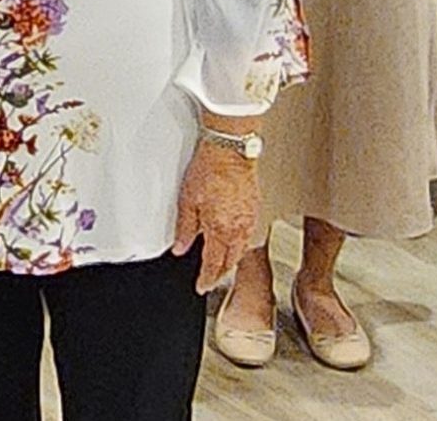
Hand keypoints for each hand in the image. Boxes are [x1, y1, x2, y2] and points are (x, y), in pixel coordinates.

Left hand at [171, 137, 259, 292]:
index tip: (201, 286)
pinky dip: (240, 243)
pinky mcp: (255, 207)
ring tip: (222, 264)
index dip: (206, 279)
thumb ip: (184, 228)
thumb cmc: (210, 168)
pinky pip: (249, 234)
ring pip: (242, 249)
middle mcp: (238, 228)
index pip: (213, 264)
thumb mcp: (187, 200)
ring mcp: (249, 218)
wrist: (230, 149)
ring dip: (231, 260)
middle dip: (220, 273)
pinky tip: (235, 240)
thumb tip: (180, 247)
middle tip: (210, 279)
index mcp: (220, 229)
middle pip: (230, 261)